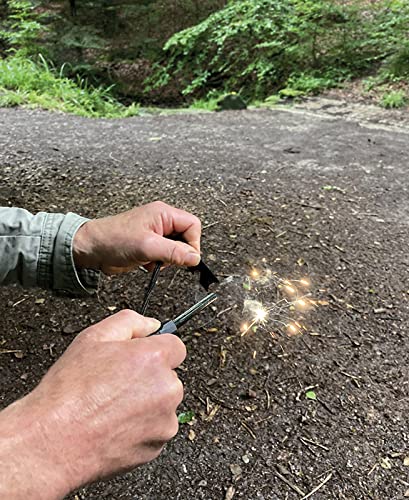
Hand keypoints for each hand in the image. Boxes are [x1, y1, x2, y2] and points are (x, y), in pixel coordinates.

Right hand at [0, 310, 185, 498]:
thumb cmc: (70, 393)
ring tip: (110, 408)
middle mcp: (167, 389)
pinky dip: (140, 429)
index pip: (176, 346)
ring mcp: (164, 420)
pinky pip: (155, 431)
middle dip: (149, 379)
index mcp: (154, 358)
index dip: (155, 350)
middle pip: (169, 377)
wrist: (54, 442)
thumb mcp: (93, 337)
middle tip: (116, 385)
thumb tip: (151, 325)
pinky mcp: (157, 446)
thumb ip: (130, 322)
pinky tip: (114, 426)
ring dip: (146, 405)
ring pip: (162, 405)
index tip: (140, 358)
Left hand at [73, 201, 200, 273]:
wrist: (90, 248)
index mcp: (163, 213)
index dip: (192, 243)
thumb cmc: (112, 239)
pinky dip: (158, 263)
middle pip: (186, 237)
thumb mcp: (148, 247)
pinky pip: (164, 255)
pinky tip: (146, 263)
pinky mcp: (148, 245)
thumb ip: (174, 252)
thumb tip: (194, 258)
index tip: (185, 258)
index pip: (193, 225)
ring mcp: (155, 233)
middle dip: (178, 252)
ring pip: (175, 248)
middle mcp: (161, 221)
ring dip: (167, 259)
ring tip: (152, 260)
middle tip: (165, 259)